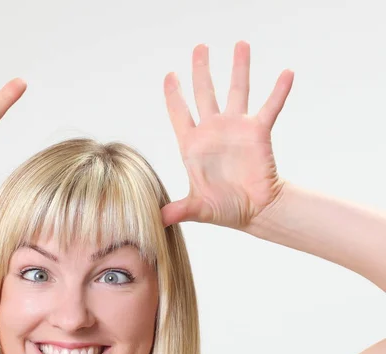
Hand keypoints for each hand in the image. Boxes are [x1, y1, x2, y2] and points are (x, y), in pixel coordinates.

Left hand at [160, 41, 292, 229]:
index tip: (170, 75)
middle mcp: (213, 131)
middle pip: (205, 93)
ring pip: (237, 91)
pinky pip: (270, 107)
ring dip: (239, 68)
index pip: (180, 114)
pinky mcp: (259, 133)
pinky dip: (278, 91)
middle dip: (202, 70)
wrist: (254, 211)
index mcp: (193, 146)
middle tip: (200, 47)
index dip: (174, 95)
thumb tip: (158, 219)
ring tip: (241, 43)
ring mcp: (236, 129)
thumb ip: (179, 210)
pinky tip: (286, 73)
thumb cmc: (224, 208)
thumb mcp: (198, 209)